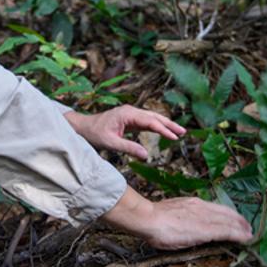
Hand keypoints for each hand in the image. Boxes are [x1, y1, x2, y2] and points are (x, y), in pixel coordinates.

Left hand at [64, 104, 185, 158]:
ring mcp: (131, 115)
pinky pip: (147, 122)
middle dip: (169, 124)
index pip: (150, 121)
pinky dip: (157, 127)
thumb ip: (128, 148)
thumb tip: (146, 155)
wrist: (83, 127)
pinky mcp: (130, 120)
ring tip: (179, 132)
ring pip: (152, 118)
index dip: (163, 130)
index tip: (174, 137)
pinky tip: (165, 132)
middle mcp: (131, 111)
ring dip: (165, 125)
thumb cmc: (94, 134)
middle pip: (154, 117)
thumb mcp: (110, 143)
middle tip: (183, 132)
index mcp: (127, 114)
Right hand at [102, 187, 252, 249]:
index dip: (229, 214)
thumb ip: (183, 216)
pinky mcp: (205, 229)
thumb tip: (186, 223)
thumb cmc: (154, 219)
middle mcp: (201, 207)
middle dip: (239, 220)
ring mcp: (204, 217)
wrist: (148, 218)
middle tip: (249, 227)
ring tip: (250, 233)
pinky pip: (226, 231)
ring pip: (229, 221)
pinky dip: (238, 234)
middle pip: (226, 213)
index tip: (237, 219)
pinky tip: (246, 238)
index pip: (217, 207)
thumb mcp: (173, 213)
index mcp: (192, 203)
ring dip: (241, 227)